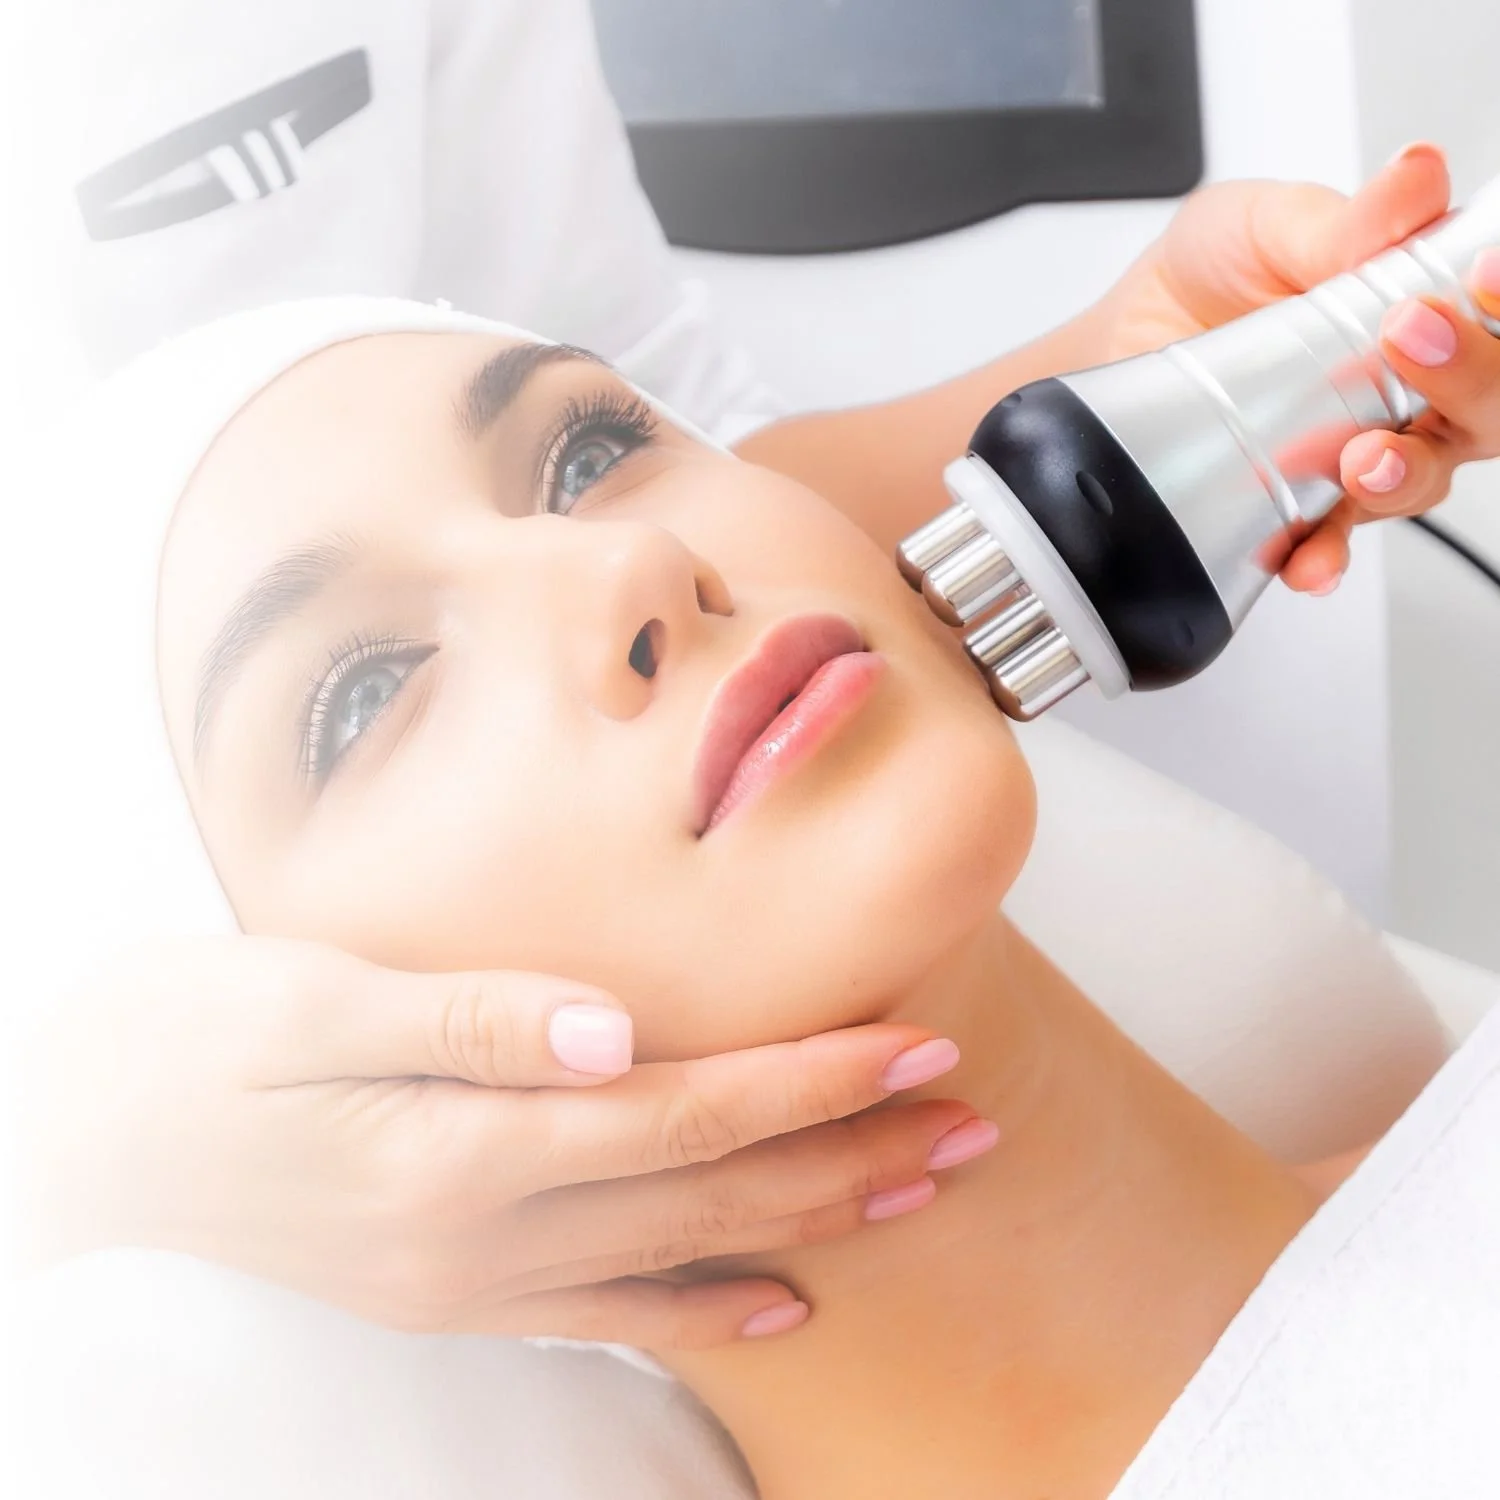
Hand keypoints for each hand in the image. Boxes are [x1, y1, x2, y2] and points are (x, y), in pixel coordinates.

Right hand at [14, 936, 991, 1350]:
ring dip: (814, 1224)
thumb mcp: (302, 1002)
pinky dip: (705, 1312)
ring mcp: (471, 1280)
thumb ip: (468, 1018)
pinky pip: (608, 1317)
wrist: (76, 1144)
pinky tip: (781, 1309)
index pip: (688, 1111)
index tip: (919, 1046)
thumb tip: (611, 1026)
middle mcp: (483, 1231)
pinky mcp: (451, 1294)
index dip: (814, 1080)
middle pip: (715, 1191)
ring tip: (919, 1193)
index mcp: (460, 1143)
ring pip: (686, 1258)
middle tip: (970, 1121)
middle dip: (853, 1152)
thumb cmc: (183, 1050)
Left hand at [1098, 142, 1499, 592]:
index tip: (1483, 279)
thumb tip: (1417, 177)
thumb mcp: (1268, 223)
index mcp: (1427, 301)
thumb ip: (1344, 220)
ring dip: (1401, 472)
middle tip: (1409, 335)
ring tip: (1361, 458)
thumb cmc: (1214, 270)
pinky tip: (1310, 560)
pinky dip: (1322, 556)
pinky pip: (1328, 542)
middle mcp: (1411, 385)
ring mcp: (1358, 447)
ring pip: (1420, 478)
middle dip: (1470, 378)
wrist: (1126, 333)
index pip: (1498, 313)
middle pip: (1486, 408)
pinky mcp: (1301, 501)